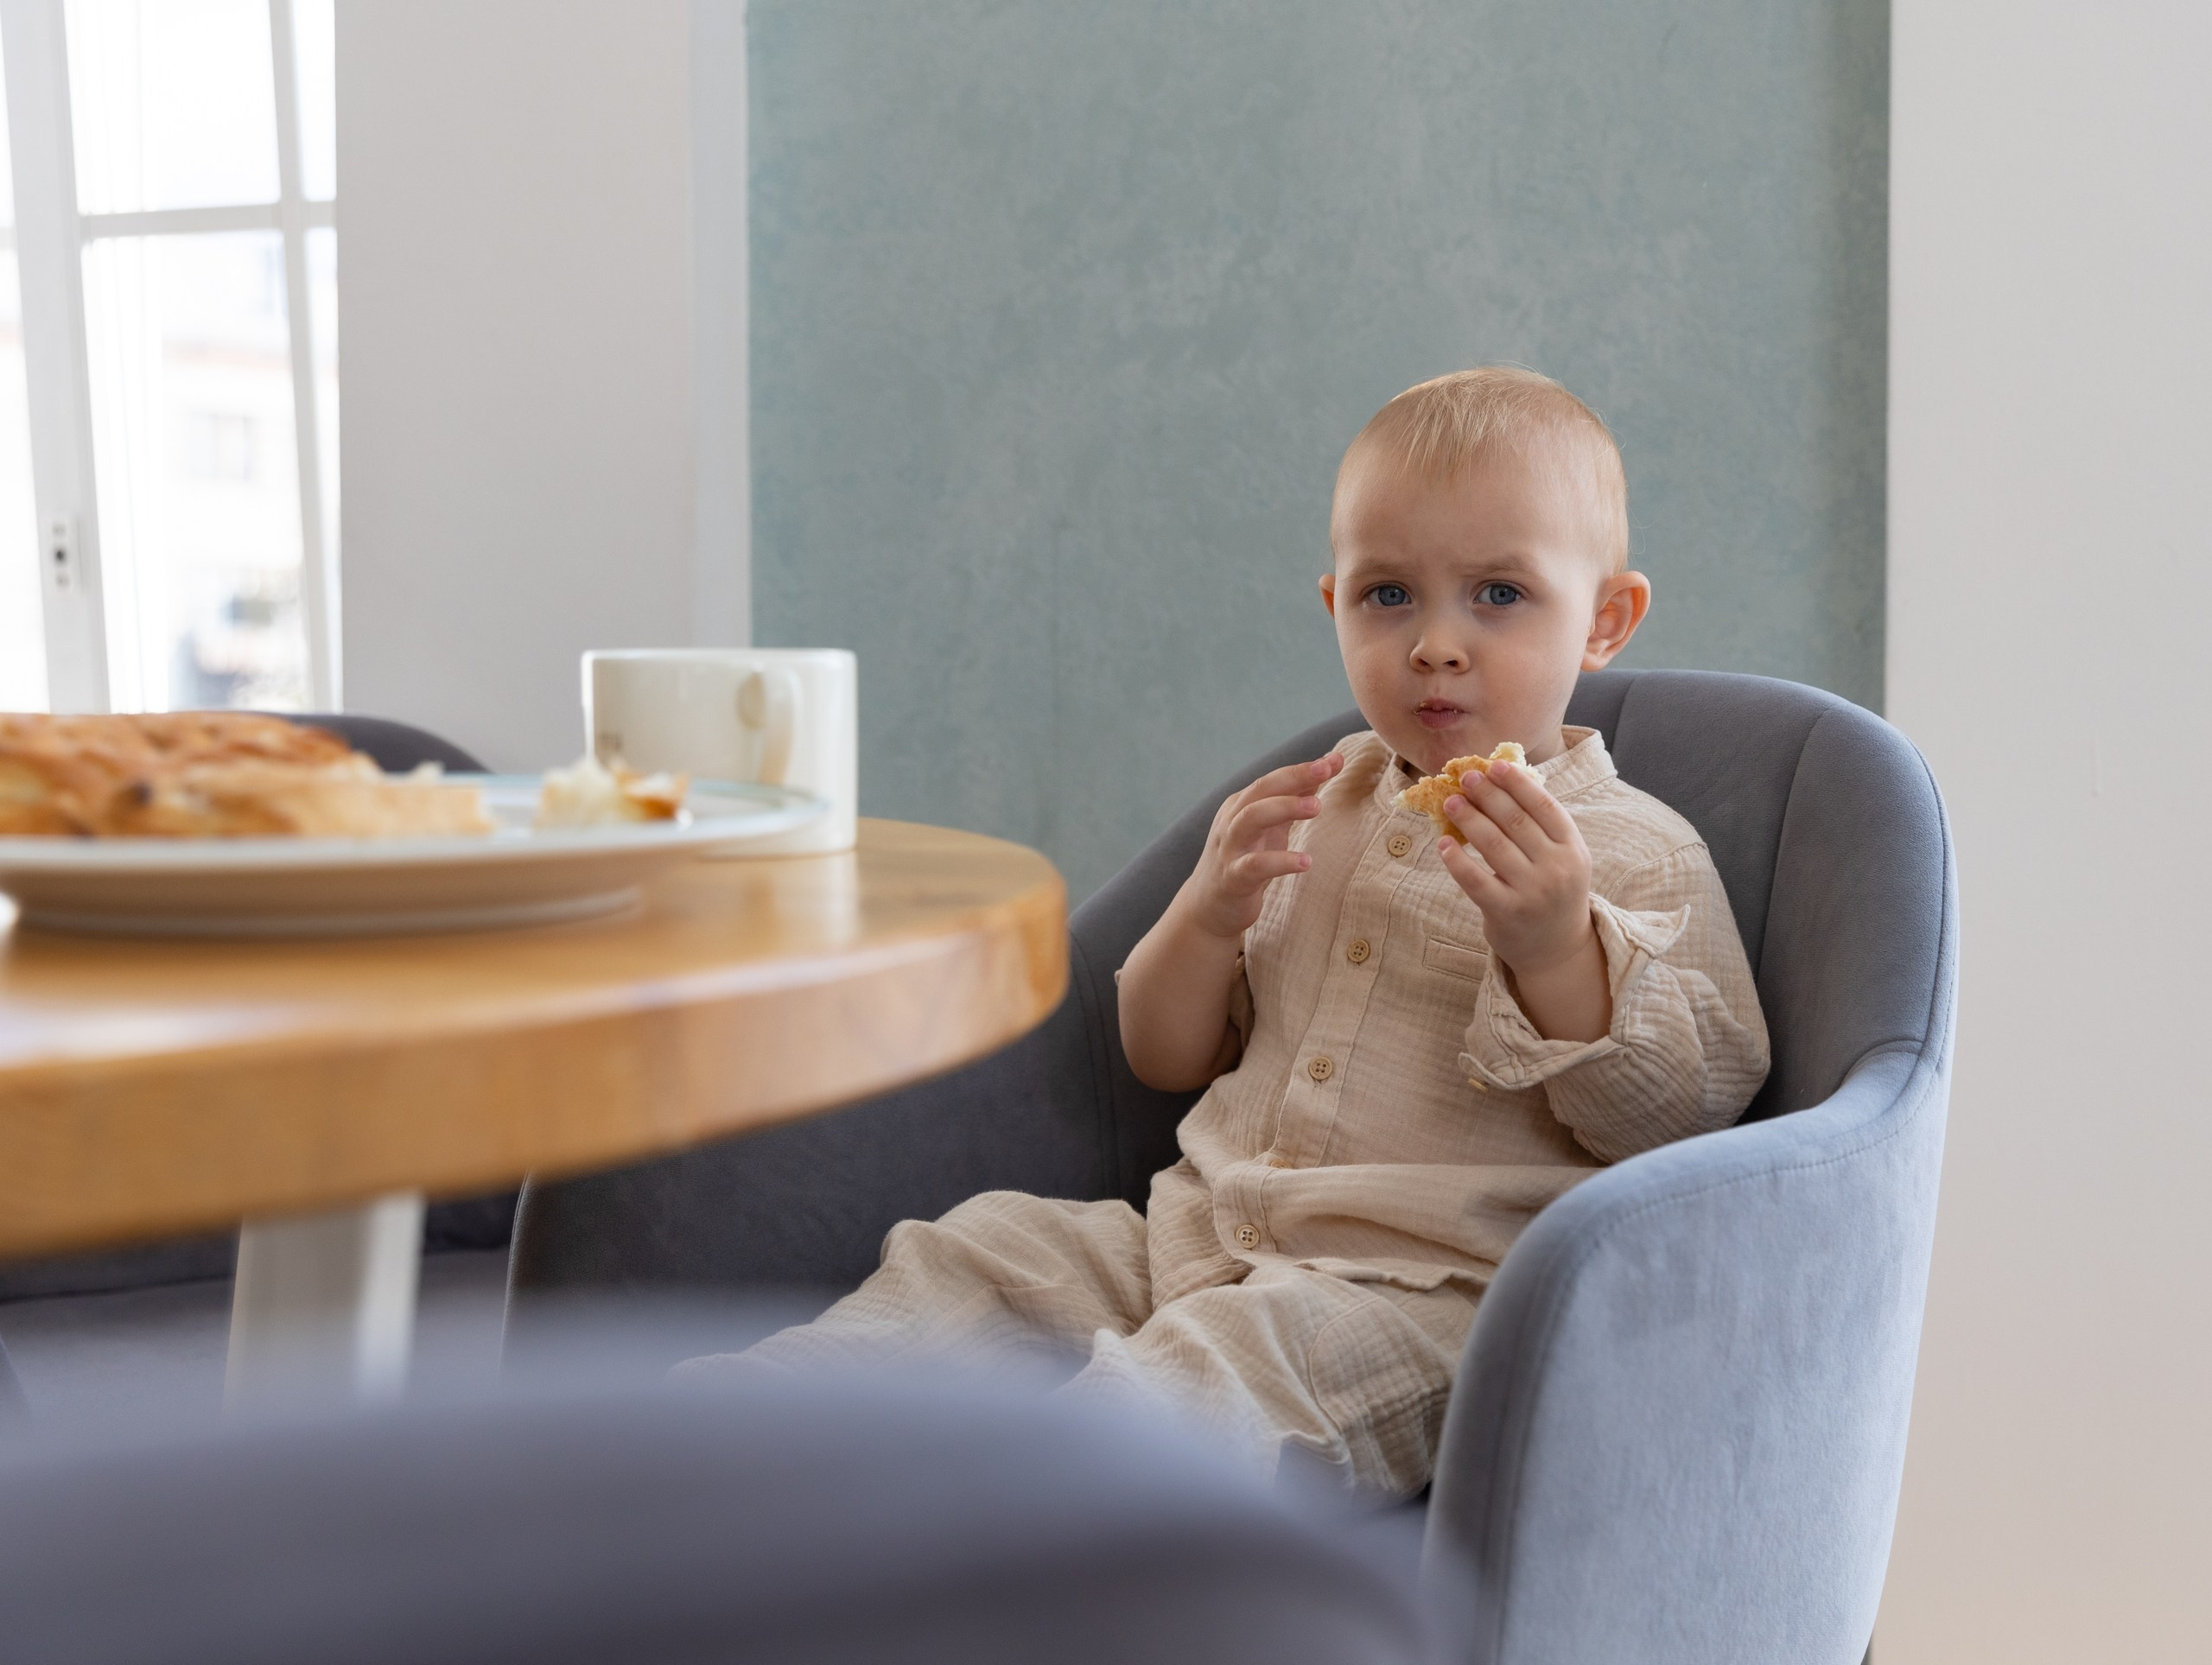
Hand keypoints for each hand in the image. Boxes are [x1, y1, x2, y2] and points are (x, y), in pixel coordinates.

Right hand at [1177, 753, 1343, 941]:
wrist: (1208, 907)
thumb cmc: (1246, 860)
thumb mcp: (1270, 827)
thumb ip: (1294, 798)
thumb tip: (1329, 766)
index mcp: (1241, 805)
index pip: (1273, 780)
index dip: (1303, 769)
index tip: (1336, 760)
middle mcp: (1232, 820)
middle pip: (1260, 790)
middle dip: (1293, 777)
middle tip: (1326, 770)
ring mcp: (1230, 848)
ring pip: (1252, 818)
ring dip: (1284, 807)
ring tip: (1317, 807)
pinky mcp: (1233, 878)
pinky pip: (1255, 865)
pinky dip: (1280, 861)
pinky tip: (1306, 862)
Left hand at [1437, 759, 1610, 1041]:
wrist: (1557, 947)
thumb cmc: (1552, 890)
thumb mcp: (1561, 857)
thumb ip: (1539, 825)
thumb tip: (1500, 782)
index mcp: (1573, 848)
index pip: (1543, 806)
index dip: (1517, 783)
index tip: (1494, 766)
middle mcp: (1556, 868)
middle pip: (1516, 821)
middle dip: (1487, 795)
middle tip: (1465, 778)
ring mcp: (1532, 892)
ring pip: (1494, 845)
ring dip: (1469, 818)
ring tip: (1451, 802)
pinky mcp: (1506, 912)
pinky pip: (1475, 880)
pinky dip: (1457, 859)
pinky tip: (1443, 843)